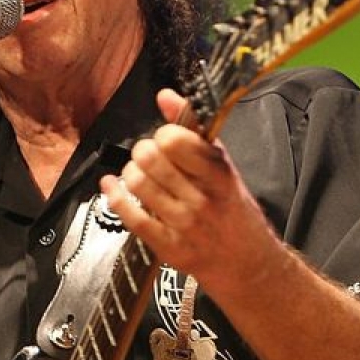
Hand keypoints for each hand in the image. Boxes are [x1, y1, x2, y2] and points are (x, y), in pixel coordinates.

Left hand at [99, 88, 274, 290]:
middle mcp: (202, 198)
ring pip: (139, 184)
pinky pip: (131, 216)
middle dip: (143, 151)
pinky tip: (111, 185)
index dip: (164, 134)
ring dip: (130, 172)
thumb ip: (194, 130)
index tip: (166, 140)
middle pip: (151, 159)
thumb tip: (164, 95)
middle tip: (148, 156)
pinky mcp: (168, 247)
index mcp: (218, 173)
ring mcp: (184, 225)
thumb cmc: (232, 209)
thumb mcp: (223, 166)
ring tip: (138, 173)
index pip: (176, 140)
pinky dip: (114, 196)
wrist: (248, 263)